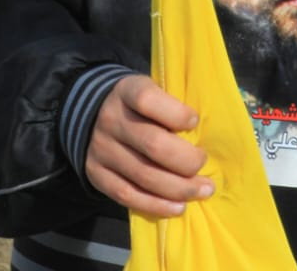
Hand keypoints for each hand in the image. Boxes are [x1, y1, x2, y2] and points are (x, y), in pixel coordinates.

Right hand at [85, 74, 212, 216]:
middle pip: (152, 144)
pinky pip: (128, 195)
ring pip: (144, 175)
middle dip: (186, 160)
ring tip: (203, 190)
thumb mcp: (150, 89)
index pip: (147, 100)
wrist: (93, 114)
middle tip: (204, 163)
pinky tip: (179, 207)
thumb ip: (170, 106)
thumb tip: (203, 135)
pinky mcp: (96, 174)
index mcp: (126, 91)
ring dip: (179, 188)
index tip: (194, 121)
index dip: (176, 113)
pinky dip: (156, 205)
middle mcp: (111, 119)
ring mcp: (101, 149)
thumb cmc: (137, 104)